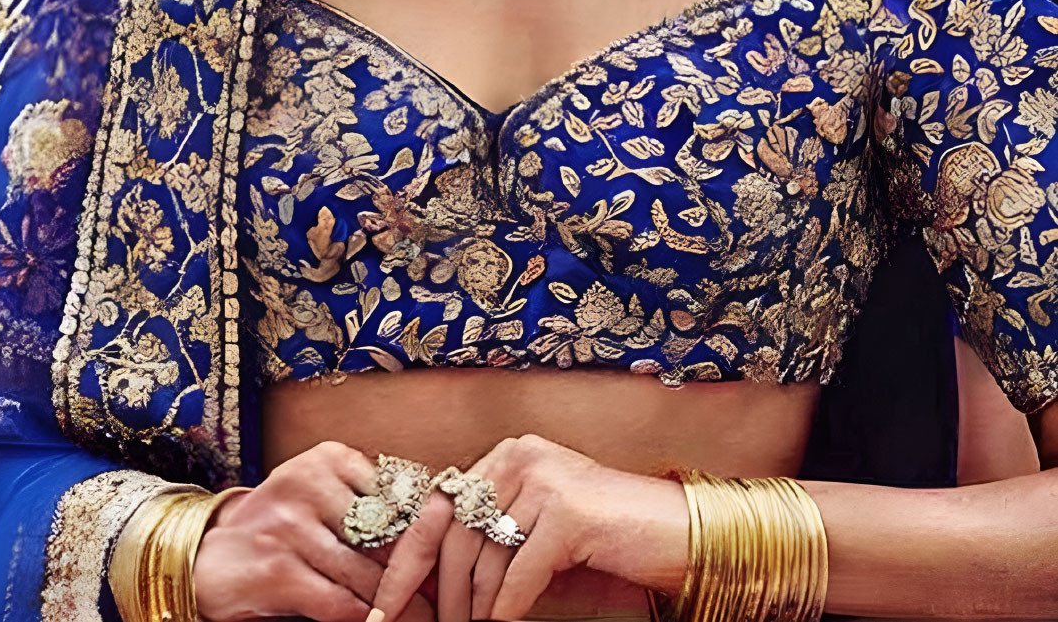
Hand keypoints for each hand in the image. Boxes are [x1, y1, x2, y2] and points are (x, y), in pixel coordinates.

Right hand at [194, 441, 427, 621]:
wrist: (209, 556)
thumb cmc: (280, 528)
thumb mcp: (321, 498)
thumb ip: (368, 507)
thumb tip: (435, 539)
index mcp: (328, 458)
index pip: (397, 493)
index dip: (428, 531)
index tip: (451, 555)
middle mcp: (309, 483)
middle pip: (388, 536)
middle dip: (418, 573)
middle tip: (445, 596)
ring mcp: (291, 526)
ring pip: (368, 575)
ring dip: (400, 605)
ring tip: (424, 618)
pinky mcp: (278, 570)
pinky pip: (340, 603)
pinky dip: (365, 619)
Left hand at [370, 435, 686, 621]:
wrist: (679, 534)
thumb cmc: (609, 540)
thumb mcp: (540, 529)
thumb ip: (494, 538)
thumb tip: (433, 583)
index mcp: (508, 455)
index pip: (439, 507)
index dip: (406, 558)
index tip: (382, 603)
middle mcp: (520, 457)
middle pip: (452, 532)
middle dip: (431, 591)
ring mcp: (545, 480)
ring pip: (484, 558)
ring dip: (471, 609)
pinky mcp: (569, 512)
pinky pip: (519, 574)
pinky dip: (506, 610)